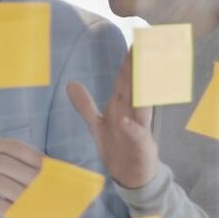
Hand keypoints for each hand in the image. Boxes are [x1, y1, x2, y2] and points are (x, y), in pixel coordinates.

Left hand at [66, 51, 157, 189]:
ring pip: (142, 105)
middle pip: (136, 86)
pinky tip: (124, 119)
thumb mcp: (97, 125)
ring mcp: (139, 129)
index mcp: (122, 106)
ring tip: (143, 70)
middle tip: (148, 43)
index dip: (129, 60)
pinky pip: (136, 135)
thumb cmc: (118, 148)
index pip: (125, 79)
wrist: (131, 177)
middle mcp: (133, 113)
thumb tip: (70, 83)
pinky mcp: (142, 147)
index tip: (136, 39)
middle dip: (141, 65)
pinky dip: (131, 127)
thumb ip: (85, 104)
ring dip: (143, 88)